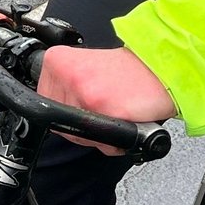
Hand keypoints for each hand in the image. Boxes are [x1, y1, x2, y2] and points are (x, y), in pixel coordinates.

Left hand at [34, 45, 174, 154]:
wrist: (161, 69)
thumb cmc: (128, 71)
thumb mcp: (85, 66)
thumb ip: (64, 87)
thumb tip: (49, 113)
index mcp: (57, 61)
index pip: (44, 103)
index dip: (65, 113)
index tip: (82, 107)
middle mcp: (68, 75)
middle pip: (60, 124)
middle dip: (83, 127)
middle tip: (105, 108)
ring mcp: (85, 93)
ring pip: (80, 136)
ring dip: (99, 136)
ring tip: (116, 112)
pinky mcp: (106, 110)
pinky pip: (103, 143)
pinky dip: (115, 144)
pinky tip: (125, 121)